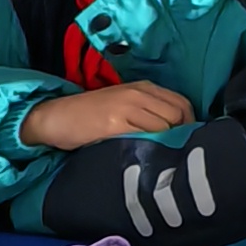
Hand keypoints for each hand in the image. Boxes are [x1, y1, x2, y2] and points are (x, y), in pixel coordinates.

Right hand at [22, 81, 196, 149]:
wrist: (55, 117)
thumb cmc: (90, 114)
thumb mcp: (123, 104)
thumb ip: (148, 111)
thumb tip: (177, 133)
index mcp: (142, 87)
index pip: (182, 103)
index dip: (190, 124)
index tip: (186, 141)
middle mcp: (137, 94)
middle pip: (177, 115)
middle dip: (182, 135)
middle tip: (176, 153)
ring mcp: (125, 108)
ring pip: (164, 127)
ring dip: (167, 144)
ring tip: (163, 158)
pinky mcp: (113, 124)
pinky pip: (143, 137)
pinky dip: (149, 148)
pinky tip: (147, 158)